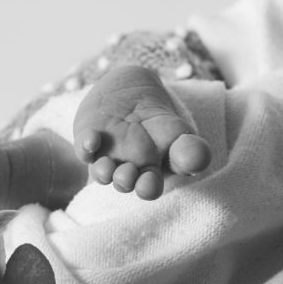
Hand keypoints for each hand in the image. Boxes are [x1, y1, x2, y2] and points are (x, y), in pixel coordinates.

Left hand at [71, 64, 212, 199]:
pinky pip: (84, 146)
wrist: (131, 96)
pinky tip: (91, 140)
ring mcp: (107, 154)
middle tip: (128, 176)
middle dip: (126, 182)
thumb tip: (198, 162)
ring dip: (104, 171)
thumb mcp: (179, 133)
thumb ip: (190, 149)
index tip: (150, 183)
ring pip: (102, 170)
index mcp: (152, 171)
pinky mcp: (89, 138)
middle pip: (126, 182)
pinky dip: (86, 145)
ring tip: (107, 167)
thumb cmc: (158, 123)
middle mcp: (128, 168)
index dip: (149, 188)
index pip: (152, 185)